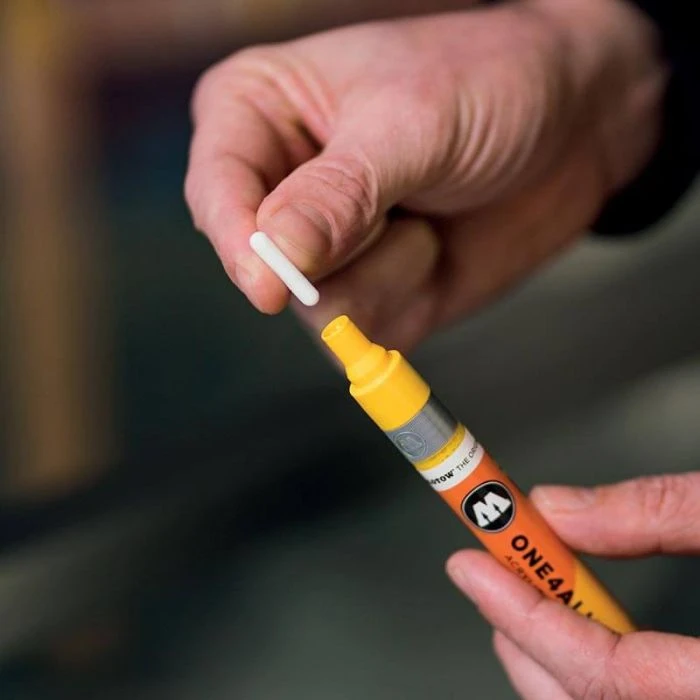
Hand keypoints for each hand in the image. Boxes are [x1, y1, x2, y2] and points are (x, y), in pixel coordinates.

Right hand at [185, 0, 664, 349]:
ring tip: (425, 215)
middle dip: (341, 252)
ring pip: (316, 310)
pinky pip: (362, 335)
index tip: (273, 286)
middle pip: (261, 265)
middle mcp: (279, 190)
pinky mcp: (367, 293)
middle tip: (399, 202)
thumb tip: (270, 261)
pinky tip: (435, 251)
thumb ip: (335, 196)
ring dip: (387, 274)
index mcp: (259, 115)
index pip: (217, 193)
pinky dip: (409, 299)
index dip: (239, 243)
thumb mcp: (409, 124)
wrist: (574, 126)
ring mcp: (323, 250)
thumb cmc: (489, 83)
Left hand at [447, 473, 699, 698]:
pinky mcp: (689, 694)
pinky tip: (571, 639)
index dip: (527, 616)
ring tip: (514, 605)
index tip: (471, 567)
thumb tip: (558, 507)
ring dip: (547, 662)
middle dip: (524, 643)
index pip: (605, 673)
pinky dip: (585, 676)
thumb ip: (656, 511)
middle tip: (484, 582)